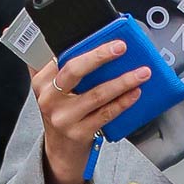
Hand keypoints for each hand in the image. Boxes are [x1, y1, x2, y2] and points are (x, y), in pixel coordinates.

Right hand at [34, 38, 150, 183]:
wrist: (60, 150)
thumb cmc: (60, 111)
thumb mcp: (49, 88)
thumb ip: (50, 63)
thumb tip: (63, 33)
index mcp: (41, 82)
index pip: (61, 57)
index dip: (84, 46)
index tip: (106, 37)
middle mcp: (49, 99)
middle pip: (74, 70)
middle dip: (100, 56)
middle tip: (122, 47)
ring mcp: (64, 118)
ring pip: (96, 94)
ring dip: (122, 81)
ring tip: (141, 72)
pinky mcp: (79, 133)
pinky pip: (106, 114)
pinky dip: (123, 103)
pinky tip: (135, 94)